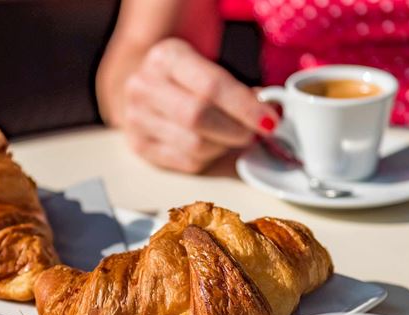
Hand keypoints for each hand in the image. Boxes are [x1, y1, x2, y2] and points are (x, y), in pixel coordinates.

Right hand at [119, 38, 278, 172]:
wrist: (147, 88)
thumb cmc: (187, 79)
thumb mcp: (209, 67)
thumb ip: (237, 88)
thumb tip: (270, 112)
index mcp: (166, 57)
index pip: (211, 86)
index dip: (245, 107)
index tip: (269, 121)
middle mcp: (144, 86)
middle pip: (199, 118)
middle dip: (236, 130)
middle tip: (254, 133)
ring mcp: (137, 118)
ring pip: (195, 146)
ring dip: (224, 147)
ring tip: (232, 137)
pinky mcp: (140, 146)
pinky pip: (187, 162)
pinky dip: (209, 159)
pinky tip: (213, 146)